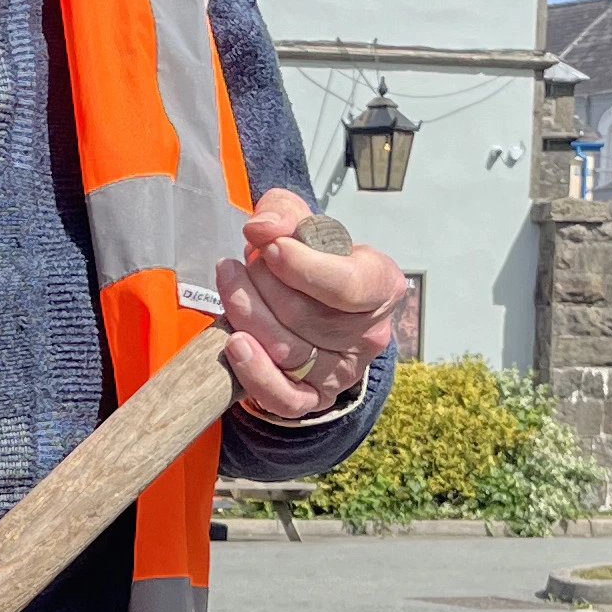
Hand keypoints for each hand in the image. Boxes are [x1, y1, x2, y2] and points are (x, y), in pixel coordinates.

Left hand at [217, 192, 406, 422]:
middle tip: (246, 263)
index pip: (348, 286)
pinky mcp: (313, 399)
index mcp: (381, 286)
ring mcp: (342, 372)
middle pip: (306, 316)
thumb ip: (284, 213)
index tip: (271, 248)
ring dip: (247, 313)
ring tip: (230, 282)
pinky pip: (284, 398)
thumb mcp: (303, 224)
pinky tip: (234, 343)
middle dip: (263, 283)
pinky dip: (254, 372)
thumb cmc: (312, 261)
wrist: (313, 303)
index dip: (305, 268)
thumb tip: (261, 229)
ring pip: (288, 350)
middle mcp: (368, 335)